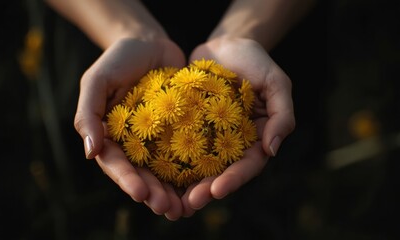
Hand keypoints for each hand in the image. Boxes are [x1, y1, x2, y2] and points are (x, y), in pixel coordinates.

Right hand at [74, 37, 185, 217]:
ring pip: (164, 171)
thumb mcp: (96, 81)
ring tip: (184, 207)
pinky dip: (192, 171)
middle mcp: (133, 143)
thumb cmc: (118, 59)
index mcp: (110, 136)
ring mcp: (157, 139)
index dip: (127, 180)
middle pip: (142, 174)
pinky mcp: (178, 132)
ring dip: (172, 191)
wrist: (150, 43)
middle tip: (167, 208)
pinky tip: (203, 183)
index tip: (141, 193)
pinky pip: (185, 153)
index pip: (116, 164)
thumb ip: (89, 114)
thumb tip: (90, 153)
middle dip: (153, 193)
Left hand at [181, 37, 295, 215]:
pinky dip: (170, 161)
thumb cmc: (254, 60)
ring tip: (172, 199)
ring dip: (187, 184)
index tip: (217, 190)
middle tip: (191, 203)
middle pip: (221, 172)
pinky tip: (154, 173)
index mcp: (255, 137)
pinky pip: (179, 146)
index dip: (234, 179)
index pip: (248, 165)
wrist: (223, 44)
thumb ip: (281, 114)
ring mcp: (208, 136)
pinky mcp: (188, 127)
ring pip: (199, 166)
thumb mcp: (275, 81)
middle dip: (207, 189)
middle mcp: (231, 142)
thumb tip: (273, 150)